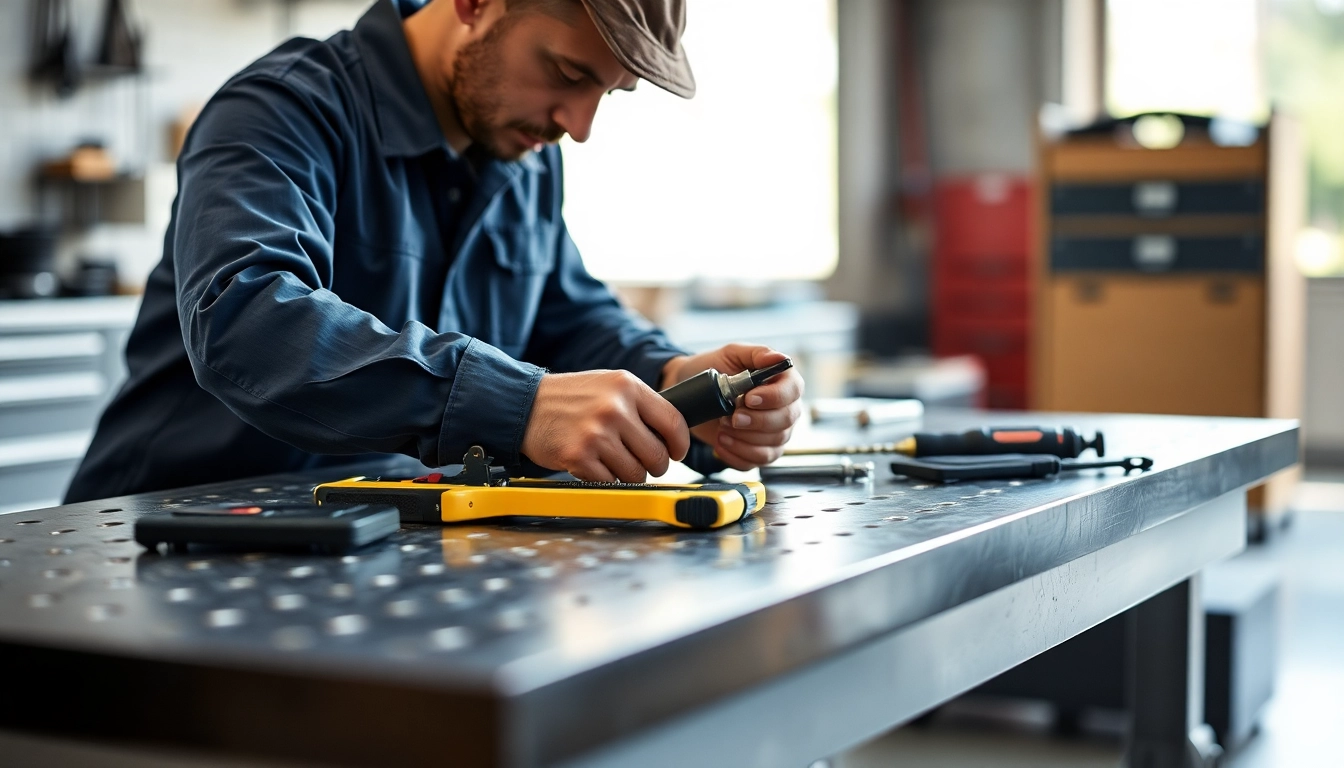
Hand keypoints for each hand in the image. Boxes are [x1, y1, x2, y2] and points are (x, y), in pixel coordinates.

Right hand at [522, 370, 689, 482]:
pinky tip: (593, 463)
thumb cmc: (571, 398)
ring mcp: (596, 433)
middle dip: (654, 465)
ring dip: (627, 474)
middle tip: (641, 462)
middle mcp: (614, 408)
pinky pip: (609, 482)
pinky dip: (604, 478)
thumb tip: (672, 434)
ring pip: (635, 473)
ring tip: (611, 460)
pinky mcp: (579, 456)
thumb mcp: (610, 385)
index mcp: (627, 386)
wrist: (526, 405)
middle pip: (657, 455)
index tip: (676, 452)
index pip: (673, 422)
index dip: (679, 444)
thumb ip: (640, 404)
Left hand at [661, 344, 804, 469]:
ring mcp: (775, 433)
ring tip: (721, 426)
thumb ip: (757, 354)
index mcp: (783, 382)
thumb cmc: (714, 370)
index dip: (774, 397)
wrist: (692, 394)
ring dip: (744, 438)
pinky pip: (757, 461)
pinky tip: (721, 441)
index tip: (749, 398)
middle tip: (731, 416)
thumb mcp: (732, 354)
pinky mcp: (760, 452)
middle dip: (756, 421)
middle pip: (786, 421)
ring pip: (773, 444)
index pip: (793, 391)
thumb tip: (778, 358)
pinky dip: (736, 454)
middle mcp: (785, 409)